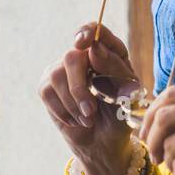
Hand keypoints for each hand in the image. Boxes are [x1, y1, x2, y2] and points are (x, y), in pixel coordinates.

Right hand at [37, 22, 139, 174]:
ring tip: (88, 118)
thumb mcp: (126, 94)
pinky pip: (47, 91)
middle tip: (91, 111)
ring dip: (73, 103)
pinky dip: (64, 110)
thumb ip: (114, 70)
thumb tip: (94, 49)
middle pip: (71, 56)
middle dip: (80, 88)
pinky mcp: (48, 86)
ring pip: (57, 75)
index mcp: (110, 53)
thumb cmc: (120, 116)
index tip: (83, 43)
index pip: (96, 31)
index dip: (88, 32)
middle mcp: (85, 56)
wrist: (104, 143)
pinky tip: (77, 120)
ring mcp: (64, 69)